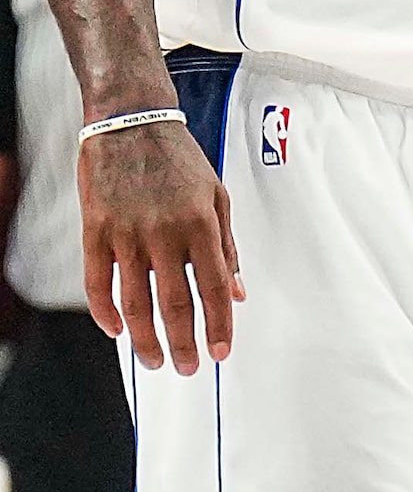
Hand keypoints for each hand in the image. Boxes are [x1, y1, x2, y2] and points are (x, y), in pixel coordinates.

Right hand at [79, 121, 242, 372]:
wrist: (132, 123)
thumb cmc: (179, 159)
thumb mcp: (216, 195)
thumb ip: (227, 245)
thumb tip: (239, 290)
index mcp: (201, 222)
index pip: (214, 286)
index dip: (218, 324)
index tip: (221, 352)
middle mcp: (165, 232)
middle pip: (175, 303)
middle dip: (184, 342)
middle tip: (188, 368)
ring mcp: (127, 234)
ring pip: (135, 302)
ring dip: (145, 339)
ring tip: (154, 360)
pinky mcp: (95, 232)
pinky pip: (97, 284)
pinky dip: (105, 314)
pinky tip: (116, 332)